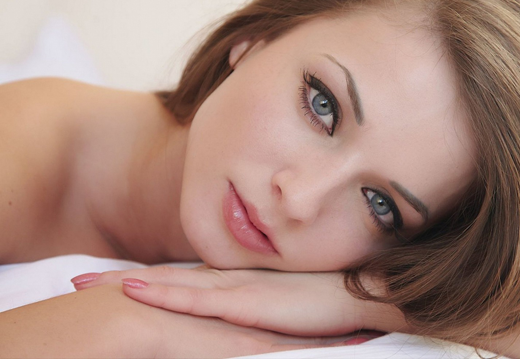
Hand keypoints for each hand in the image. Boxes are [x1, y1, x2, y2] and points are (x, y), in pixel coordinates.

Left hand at [0, 283, 342, 358]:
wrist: (357, 290)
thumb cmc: (326, 302)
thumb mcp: (283, 309)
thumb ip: (259, 313)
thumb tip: (241, 324)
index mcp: (236, 283)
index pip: (182, 280)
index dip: (146, 280)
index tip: (110, 282)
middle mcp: (229, 280)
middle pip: (165, 279)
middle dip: (120, 280)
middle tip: (77, 279)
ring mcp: (235, 288)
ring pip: (170, 284)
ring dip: (127, 283)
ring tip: (84, 283)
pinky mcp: (246, 302)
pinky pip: (196, 298)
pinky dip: (162, 293)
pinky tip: (133, 290)